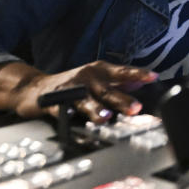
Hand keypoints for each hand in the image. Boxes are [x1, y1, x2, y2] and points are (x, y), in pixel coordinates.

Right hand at [0, 61, 156, 121]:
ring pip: (85, 100)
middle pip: (107, 89)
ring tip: (106, 117)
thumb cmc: (72, 84)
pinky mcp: (53, 101)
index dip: (138, 74)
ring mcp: (70, 88)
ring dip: (96, 108)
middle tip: (136, 107)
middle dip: (122, 99)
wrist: (35, 88)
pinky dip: (67, 113)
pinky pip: (62, 109)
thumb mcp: (97, 79)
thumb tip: (140, 84)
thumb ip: (118, 82)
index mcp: (99, 70)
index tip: (153, 77)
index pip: (122, 72)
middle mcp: (86, 77)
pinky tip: (71, 118)